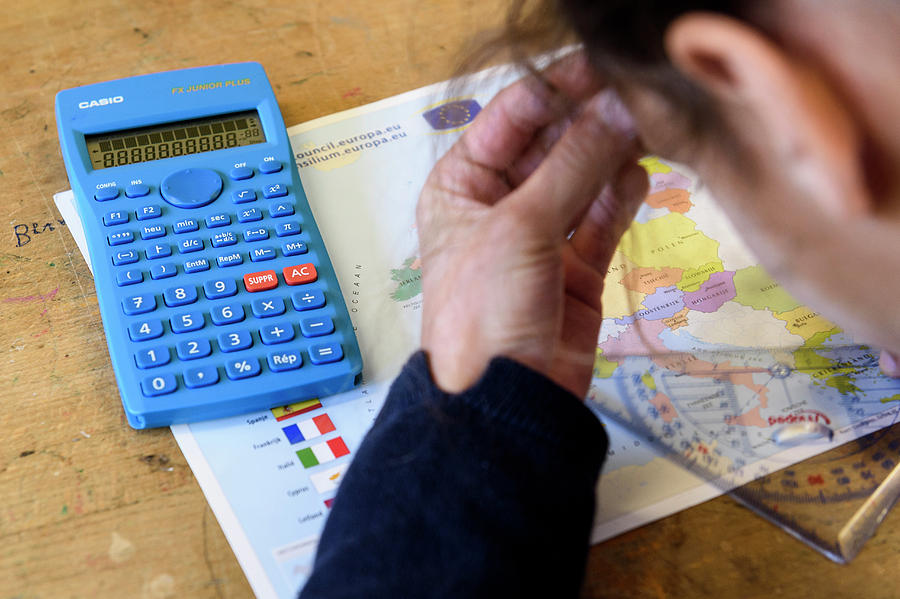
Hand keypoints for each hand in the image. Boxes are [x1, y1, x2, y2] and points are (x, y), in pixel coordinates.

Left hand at [417, 53, 647, 397]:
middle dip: (592, 121)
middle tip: (638, 99)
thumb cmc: (480, 315)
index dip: (558, 88)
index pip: (514, 116)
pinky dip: (620, 195)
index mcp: (462, 184)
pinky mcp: (576, 265)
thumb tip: (619, 108)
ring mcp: (540, 234)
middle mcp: (499, 203)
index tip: (604, 68)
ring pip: (584, 176)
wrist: (503, 400)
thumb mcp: (520, 228)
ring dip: (612, 155)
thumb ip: (575, 165)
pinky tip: (637, 176)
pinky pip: (603, 215)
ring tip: (647, 131)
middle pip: (554, 142)